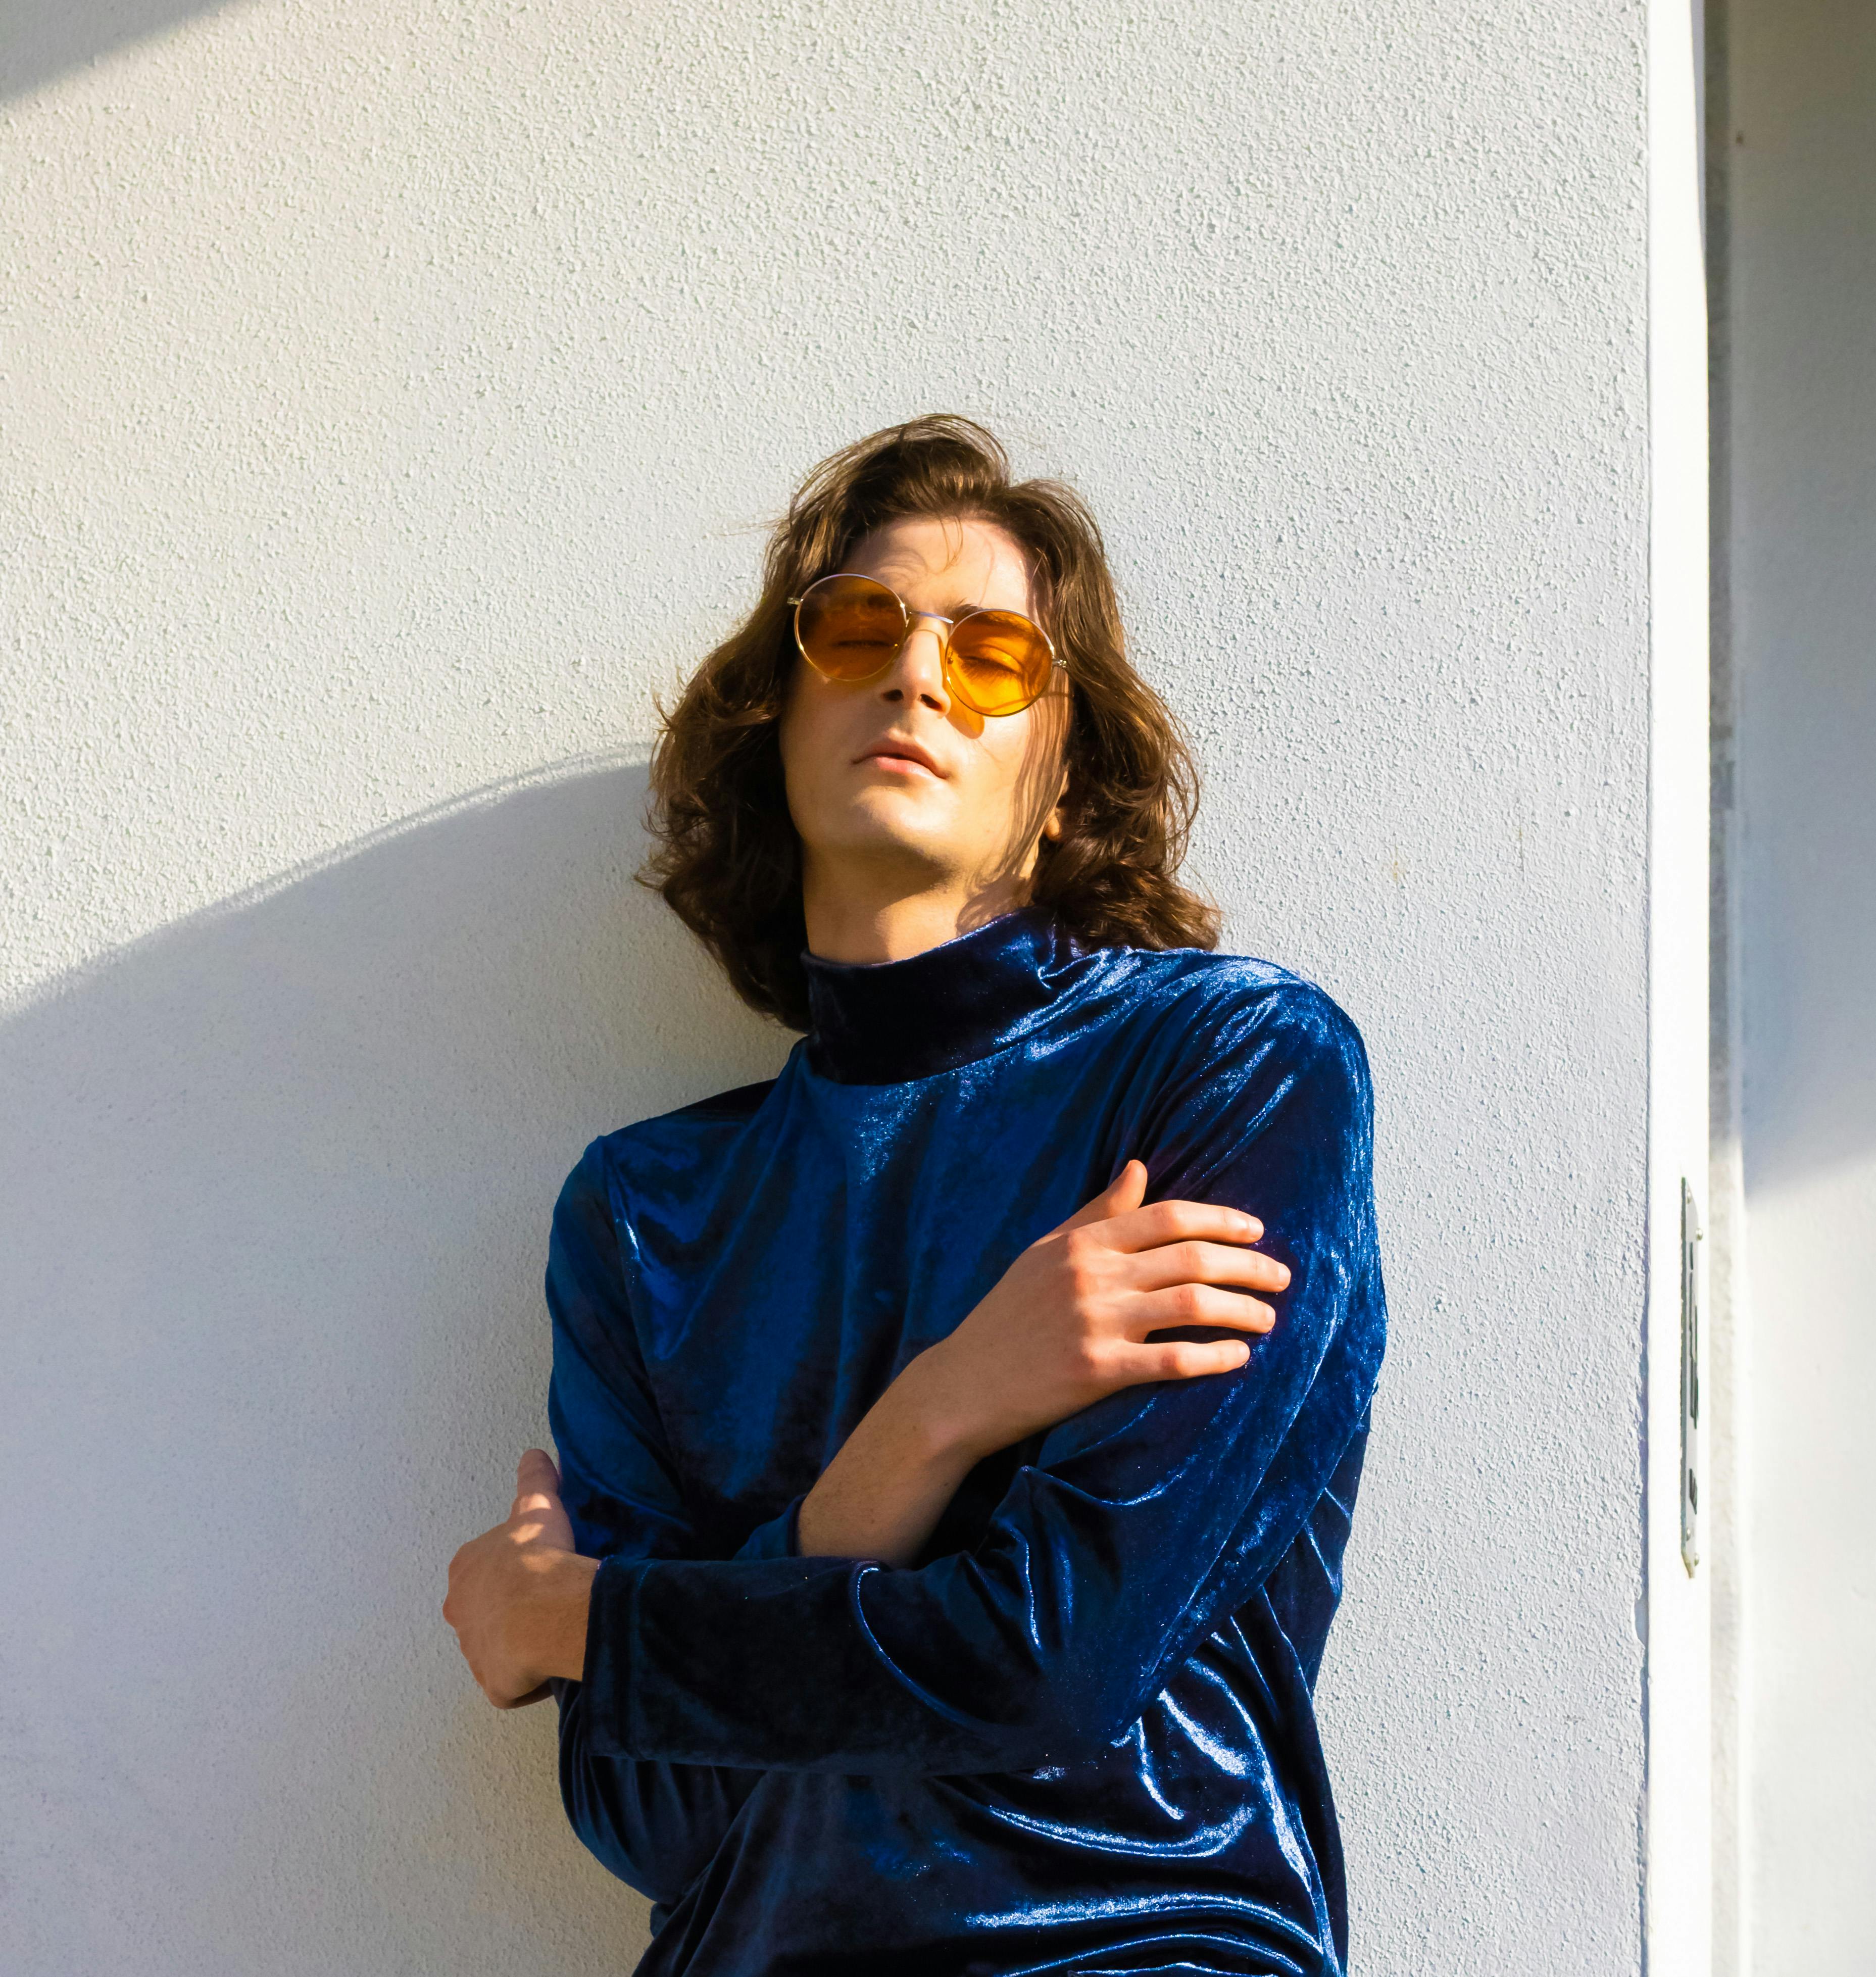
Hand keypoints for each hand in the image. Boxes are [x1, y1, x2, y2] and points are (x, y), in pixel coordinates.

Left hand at [443, 1449, 597, 1707]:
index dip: (516, 1569)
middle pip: (486, 1613)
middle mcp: (460, 1613)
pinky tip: (553, 1662)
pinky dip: (531, 1679)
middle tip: (549, 1602)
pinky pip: (514, 1685)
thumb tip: (535, 1454)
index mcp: (465, 1570)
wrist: (545, 1610)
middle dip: (513, 1611)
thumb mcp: (538, 1505)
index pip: (486, 1570)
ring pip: (499, 1650)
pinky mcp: (494, 1686)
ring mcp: (474, 1653)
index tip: (542, 1569)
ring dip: (522, 1647)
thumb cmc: (538, 1555)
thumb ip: (534, 1478)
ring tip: (554, 1633)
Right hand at [796, 1161, 1286, 1563]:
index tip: (1256, 1231)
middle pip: (1191, 1257)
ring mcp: (1096, 1323)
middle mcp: (1092, 1276)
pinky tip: (1240, 1357)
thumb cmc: (1007, 1316)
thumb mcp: (1045, 1252)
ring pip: (1192, 1304)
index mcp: (1081, 1243)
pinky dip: (1215, 1356)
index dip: (1221, 1220)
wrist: (964, 1385)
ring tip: (1268, 1318)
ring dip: (1242, 1310)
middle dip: (1248, 1265)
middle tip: (1281, 1277)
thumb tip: (1141, 1167)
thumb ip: (1097, 1212)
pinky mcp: (1098, 1371)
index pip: (1167, 1216)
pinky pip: (1174, 1359)